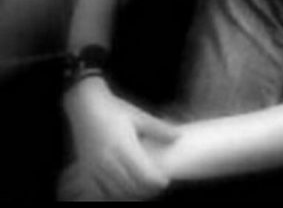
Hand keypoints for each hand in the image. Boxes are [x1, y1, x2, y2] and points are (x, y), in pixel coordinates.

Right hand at [61, 77, 180, 200]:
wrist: (85, 105)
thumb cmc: (115, 110)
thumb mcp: (139, 116)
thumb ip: (159, 129)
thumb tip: (178, 137)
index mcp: (124, 146)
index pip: (144, 175)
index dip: (156, 183)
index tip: (164, 182)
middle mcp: (108, 160)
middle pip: (131, 187)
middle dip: (147, 190)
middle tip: (156, 187)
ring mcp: (95, 166)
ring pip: (116, 191)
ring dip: (131, 194)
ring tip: (142, 189)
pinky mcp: (85, 169)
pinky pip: (98, 190)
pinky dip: (112, 194)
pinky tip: (122, 191)